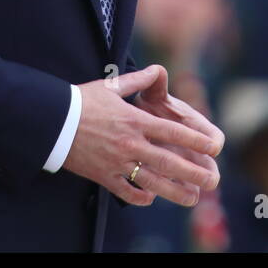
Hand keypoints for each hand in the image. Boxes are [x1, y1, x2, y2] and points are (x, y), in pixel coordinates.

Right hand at [63, 64, 221, 206]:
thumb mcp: (111, 86)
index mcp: (135, 120)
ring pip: (152, 182)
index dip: (195, 140)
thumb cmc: (81, 100)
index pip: (173, 132)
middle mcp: (130, 143)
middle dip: (193, 172)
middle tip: (213, 181)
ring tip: (193, 198)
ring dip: (175, 192)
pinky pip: (127, 191)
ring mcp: (117, 162)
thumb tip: (157, 69)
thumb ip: (138, 80)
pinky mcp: (103, 176)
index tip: (214, 148)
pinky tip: (152, 197)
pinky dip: (142, 196)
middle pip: (168, 161)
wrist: (53, 122)